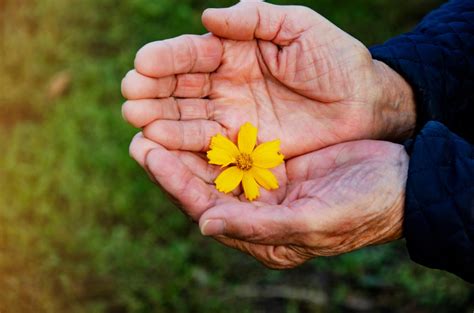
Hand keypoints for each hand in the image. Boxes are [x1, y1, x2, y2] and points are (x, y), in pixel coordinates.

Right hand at [121, 1, 415, 158]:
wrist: (364, 103)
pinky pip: (208, 143)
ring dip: (160, 118)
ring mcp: (232, 115)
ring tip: (137, 120)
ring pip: (188, 116)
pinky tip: (160, 142)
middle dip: (153, 90)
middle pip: (181, 86)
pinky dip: (184, 143)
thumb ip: (255, 18)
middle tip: (130, 96)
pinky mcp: (243, 144)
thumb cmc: (336, 60)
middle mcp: (227, 83)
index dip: (167, 58)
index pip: (193, 53)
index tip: (142, 64)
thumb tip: (207, 17)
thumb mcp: (299, 27)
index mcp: (236, 50)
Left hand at [130, 134, 407, 268]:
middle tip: (140, 132)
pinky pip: (239, 148)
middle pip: (204, 186)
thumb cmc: (363, 208)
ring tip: (158, 119)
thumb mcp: (313, 220)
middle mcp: (257, 213)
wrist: (401, 182)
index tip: (148, 152)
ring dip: (189, 143)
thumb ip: (259, 227)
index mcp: (262, 236)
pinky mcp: (276, 164)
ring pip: (217, 165)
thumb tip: (204, 226)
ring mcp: (266, 187)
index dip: (176, 182)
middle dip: (172, 161)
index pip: (207, 208)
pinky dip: (218, 132)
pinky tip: (200, 112)